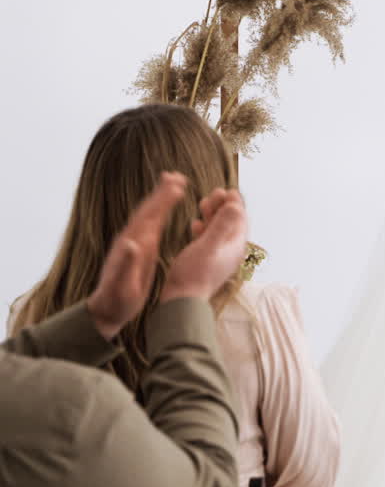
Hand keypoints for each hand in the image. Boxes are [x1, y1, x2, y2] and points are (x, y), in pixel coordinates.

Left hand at [87, 172, 187, 338]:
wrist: (105, 311)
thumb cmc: (116, 301)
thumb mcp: (122, 285)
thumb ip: (125, 264)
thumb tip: (131, 242)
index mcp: (133, 246)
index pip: (150, 217)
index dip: (163, 200)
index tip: (177, 184)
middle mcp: (131, 240)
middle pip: (148, 210)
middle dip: (162, 192)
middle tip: (176, 174)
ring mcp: (133, 244)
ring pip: (148, 215)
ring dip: (160, 198)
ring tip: (173, 184)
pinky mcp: (137, 250)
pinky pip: (150, 225)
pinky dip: (159, 213)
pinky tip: (164, 210)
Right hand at [157, 188, 248, 303]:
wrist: (182, 302)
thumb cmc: (193, 274)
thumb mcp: (207, 245)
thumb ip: (221, 225)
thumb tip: (235, 205)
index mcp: (235, 246)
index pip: (240, 219)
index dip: (235, 203)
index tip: (227, 190)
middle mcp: (230, 252)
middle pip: (231, 223)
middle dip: (224, 206)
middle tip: (215, 192)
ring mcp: (218, 258)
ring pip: (219, 231)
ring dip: (213, 215)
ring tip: (204, 202)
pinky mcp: (206, 263)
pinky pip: (209, 241)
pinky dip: (204, 229)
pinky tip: (195, 224)